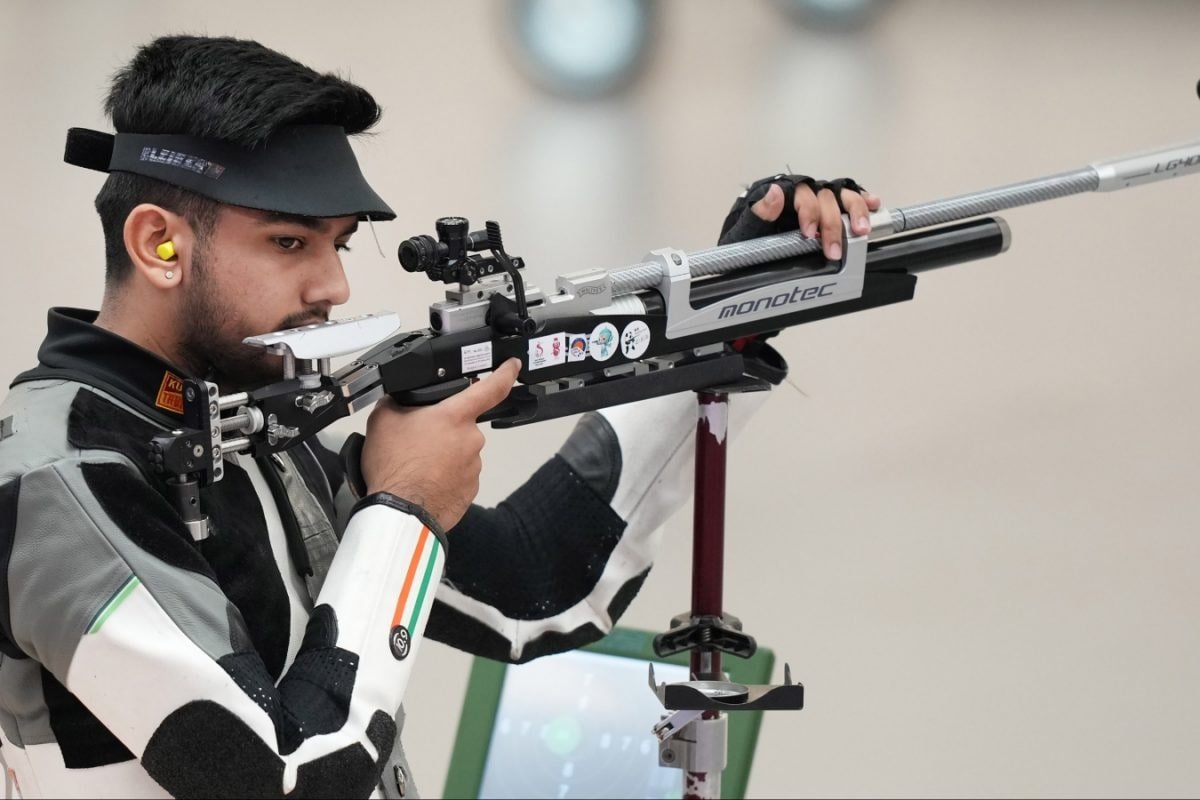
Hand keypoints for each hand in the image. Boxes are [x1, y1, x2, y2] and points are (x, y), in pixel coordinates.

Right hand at [360, 358, 520, 530]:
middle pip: (461, 426)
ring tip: (415, 466)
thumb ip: (396, 403)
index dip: (504, 373)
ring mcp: (473, 466)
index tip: (512, 366)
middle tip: (416, 443)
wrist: (399, 511)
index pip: (491, 388)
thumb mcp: (383, 421)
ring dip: (442, 456)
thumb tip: (397, 401)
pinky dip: (444, 477)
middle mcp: (471, 439)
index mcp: (454, 417)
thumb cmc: (394, 468)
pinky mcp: (470, 489)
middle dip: (442, 431)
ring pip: (459, 452)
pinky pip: (459, 476)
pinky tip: (424, 481)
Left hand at [719, 175, 881, 261]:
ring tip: (862, 230)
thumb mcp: (743, 232)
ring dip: (854, 211)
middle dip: (832, 225)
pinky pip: (848, 198)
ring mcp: (816, 199)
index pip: (800, 195)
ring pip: (840, 196)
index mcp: (780, 194)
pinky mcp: (828, 208)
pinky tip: (874, 204)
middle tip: (834, 250)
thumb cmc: (746, 242)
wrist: (748, 252)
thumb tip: (774, 193)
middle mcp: (801, 193)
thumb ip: (758, 213)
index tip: (809, 233)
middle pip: (824, 198)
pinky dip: (863, 200)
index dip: (808, 212)